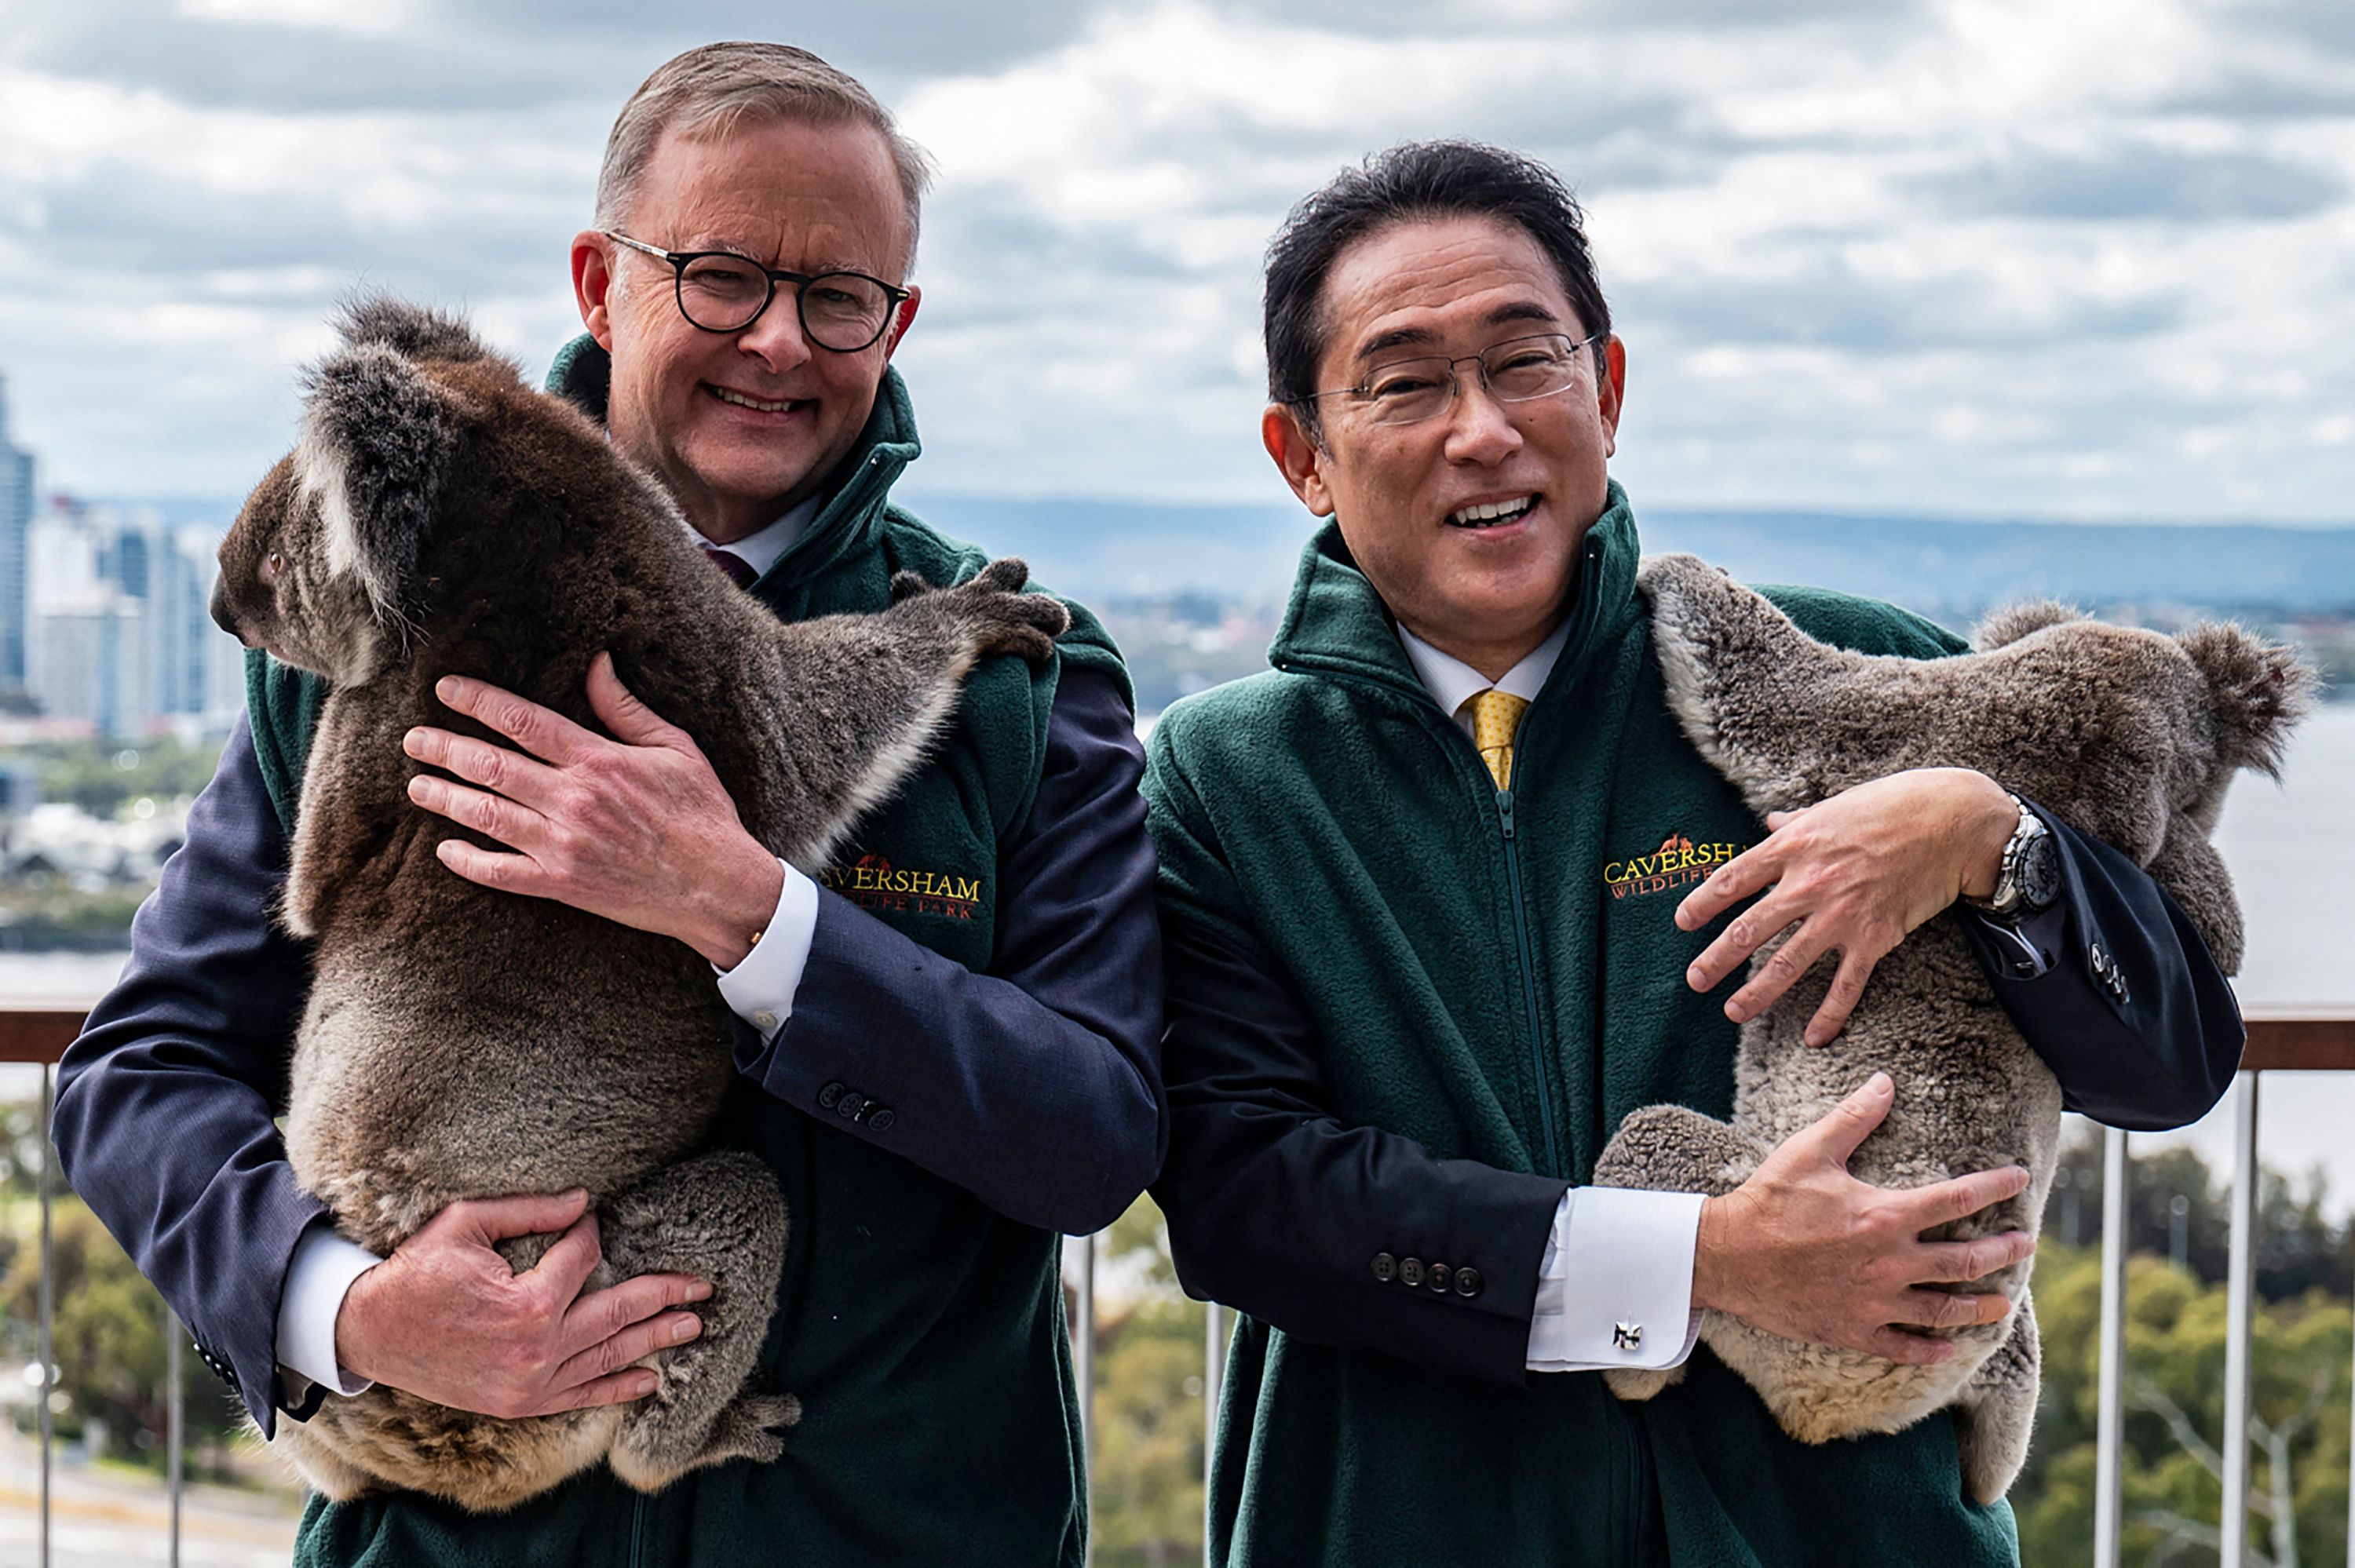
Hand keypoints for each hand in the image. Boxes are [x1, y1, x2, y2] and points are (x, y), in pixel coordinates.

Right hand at [334, 1190, 711, 1416]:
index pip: (586, 1260)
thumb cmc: (417, 1272)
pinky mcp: (521, 1403)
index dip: (592, 1234)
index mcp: (529, 1303)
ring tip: (693, 1326)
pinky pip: (582, 1396)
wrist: (371, 1333)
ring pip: (609, 1358)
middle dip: (665, 1297)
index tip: (593, 1221)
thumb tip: (585, 1201)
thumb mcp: (467, 1224)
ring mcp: (532, 1383)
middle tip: (703, 1287)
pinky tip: (650, 1380)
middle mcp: (539, 1350)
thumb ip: (531, 1210)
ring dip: (655, 1342)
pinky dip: (618, 1389)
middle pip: (619, 1315)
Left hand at [403, 652, 785, 967]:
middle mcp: (573, 800)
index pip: (522, 721)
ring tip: (417, 785)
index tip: (446, 691)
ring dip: (445, 797)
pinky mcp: (562, 885)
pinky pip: (501, 872)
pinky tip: (446, 850)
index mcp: (598, 760)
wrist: (718, 886)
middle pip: (490, 765)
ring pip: (485, 815)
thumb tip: (596, 664)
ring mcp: (563, 845)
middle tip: (414, 739)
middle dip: (444, 747)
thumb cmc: (702, 814)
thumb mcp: (676, 749)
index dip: (478, 701)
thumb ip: (626, 709)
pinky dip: (468, 861)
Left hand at [1677, 767, 2015, 1044]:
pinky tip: (1813, 1038)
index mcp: (1793, 846)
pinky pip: (1845, 986)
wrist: (1952, 823)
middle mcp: (1809, 883)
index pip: (1732, 879)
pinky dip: (1829, 1016)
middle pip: (1748, 929)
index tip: (1682, 922)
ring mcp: (1841, 914)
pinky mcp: (1875, 938)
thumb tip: (1772, 822)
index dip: (1702, 903)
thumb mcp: (1833, 807)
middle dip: (1716, 959)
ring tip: (1733, 1012)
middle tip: (1695, 980)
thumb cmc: (1892, 806)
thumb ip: (1797, 823)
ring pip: (1786, 964)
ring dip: (1756, 993)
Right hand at [1690, 1074, 2034, 1362]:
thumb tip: (1885, 1082)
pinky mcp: (1854, 1330)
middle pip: (1966, 1262)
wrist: (1727, 1257)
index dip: (1995, 1188)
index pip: (1958, 1200)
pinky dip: (1931, 1350)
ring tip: (2005, 1303)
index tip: (2019, 1180)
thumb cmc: (1769, 1200)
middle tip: (2026, 1244)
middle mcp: (1890, 1263)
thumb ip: (1854, 1118)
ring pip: (1946, 1311)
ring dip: (1982, 1308)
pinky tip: (1949, 1348)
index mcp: (1885, 1216)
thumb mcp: (1810, 1150)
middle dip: (2004, 1252)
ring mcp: (1875, 1302)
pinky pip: (1904, 1347)